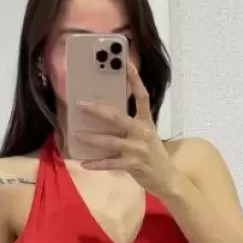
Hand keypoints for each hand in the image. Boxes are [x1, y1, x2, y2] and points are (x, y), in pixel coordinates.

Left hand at [77, 62, 180, 199]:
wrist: (167, 179)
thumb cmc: (154, 155)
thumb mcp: (147, 135)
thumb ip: (132, 125)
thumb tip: (107, 115)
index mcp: (147, 122)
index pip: (142, 97)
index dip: (135, 80)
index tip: (126, 63)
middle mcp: (142, 133)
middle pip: (117, 117)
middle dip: (97, 110)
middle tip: (80, 104)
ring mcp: (137, 149)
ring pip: (109, 141)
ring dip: (91, 138)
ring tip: (76, 134)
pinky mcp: (132, 165)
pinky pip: (109, 163)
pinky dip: (96, 164)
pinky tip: (83, 163)